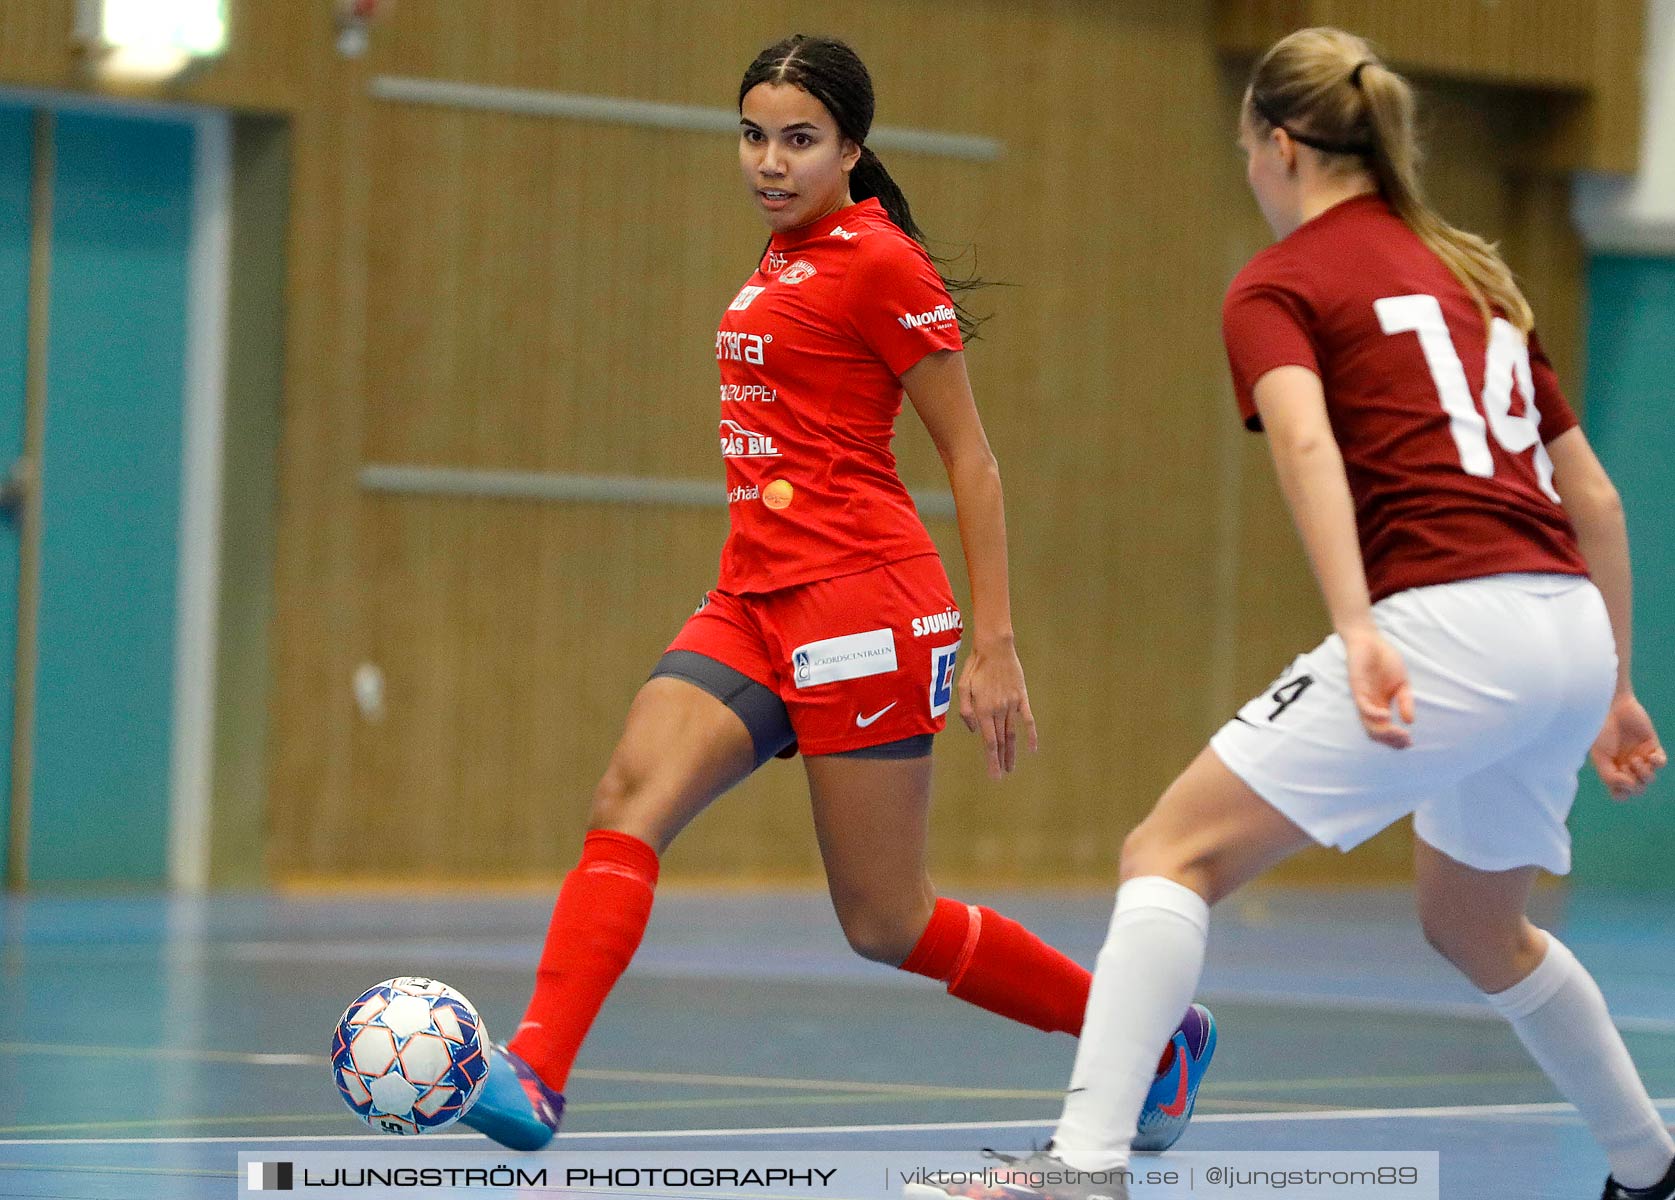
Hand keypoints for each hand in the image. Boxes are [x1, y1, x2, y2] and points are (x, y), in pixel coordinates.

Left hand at [956, 638, 1038, 779]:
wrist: (995, 648)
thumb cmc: (975, 666)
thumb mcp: (962, 686)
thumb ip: (965, 710)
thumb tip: (973, 730)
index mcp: (983, 710)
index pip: (989, 741)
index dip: (991, 760)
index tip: (994, 775)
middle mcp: (998, 710)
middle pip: (1001, 742)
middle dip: (1000, 761)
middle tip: (1000, 776)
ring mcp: (1012, 705)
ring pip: (1012, 734)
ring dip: (1012, 752)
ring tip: (1010, 768)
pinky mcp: (1022, 698)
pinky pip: (1028, 720)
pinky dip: (1031, 734)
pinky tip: (1033, 748)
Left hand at [1343, 627, 1413, 748]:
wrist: (1369, 640)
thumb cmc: (1384, 661)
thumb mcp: (1401, 684)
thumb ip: (1405, 701)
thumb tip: (1410, 721)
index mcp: (1380, 706)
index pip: (1384, 730)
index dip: (1395, 740)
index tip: (1410, 742)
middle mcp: (1370, 706)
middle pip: (1375, 733)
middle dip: (1391, 741)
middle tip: (1406, 740)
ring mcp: (1362, 698)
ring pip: (1368, 724)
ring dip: (1384, 732)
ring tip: (1399, 734)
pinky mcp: (1357, 688)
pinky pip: (1363, 706)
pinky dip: (1374, 714)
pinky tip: (1387, 716)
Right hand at [1590, 692, 1666, 800]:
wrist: (1610, 708)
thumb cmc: (1599, 731)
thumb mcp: (1599, 757)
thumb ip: (1609, 776)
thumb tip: (1630, 786)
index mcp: (1611, 770)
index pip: (1620, 793)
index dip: (1621, 793)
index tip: (1616, 781)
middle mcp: (1626, 766)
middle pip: (1638, 789)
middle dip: (1634, 784)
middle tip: (1624, 767)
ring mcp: (1640, 756)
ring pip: (1650, 778)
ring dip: (1644, 773)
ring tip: (1634, 759)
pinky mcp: (1652, 746)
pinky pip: (1661, 762)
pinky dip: (1657, 762)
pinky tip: (1649, 756)